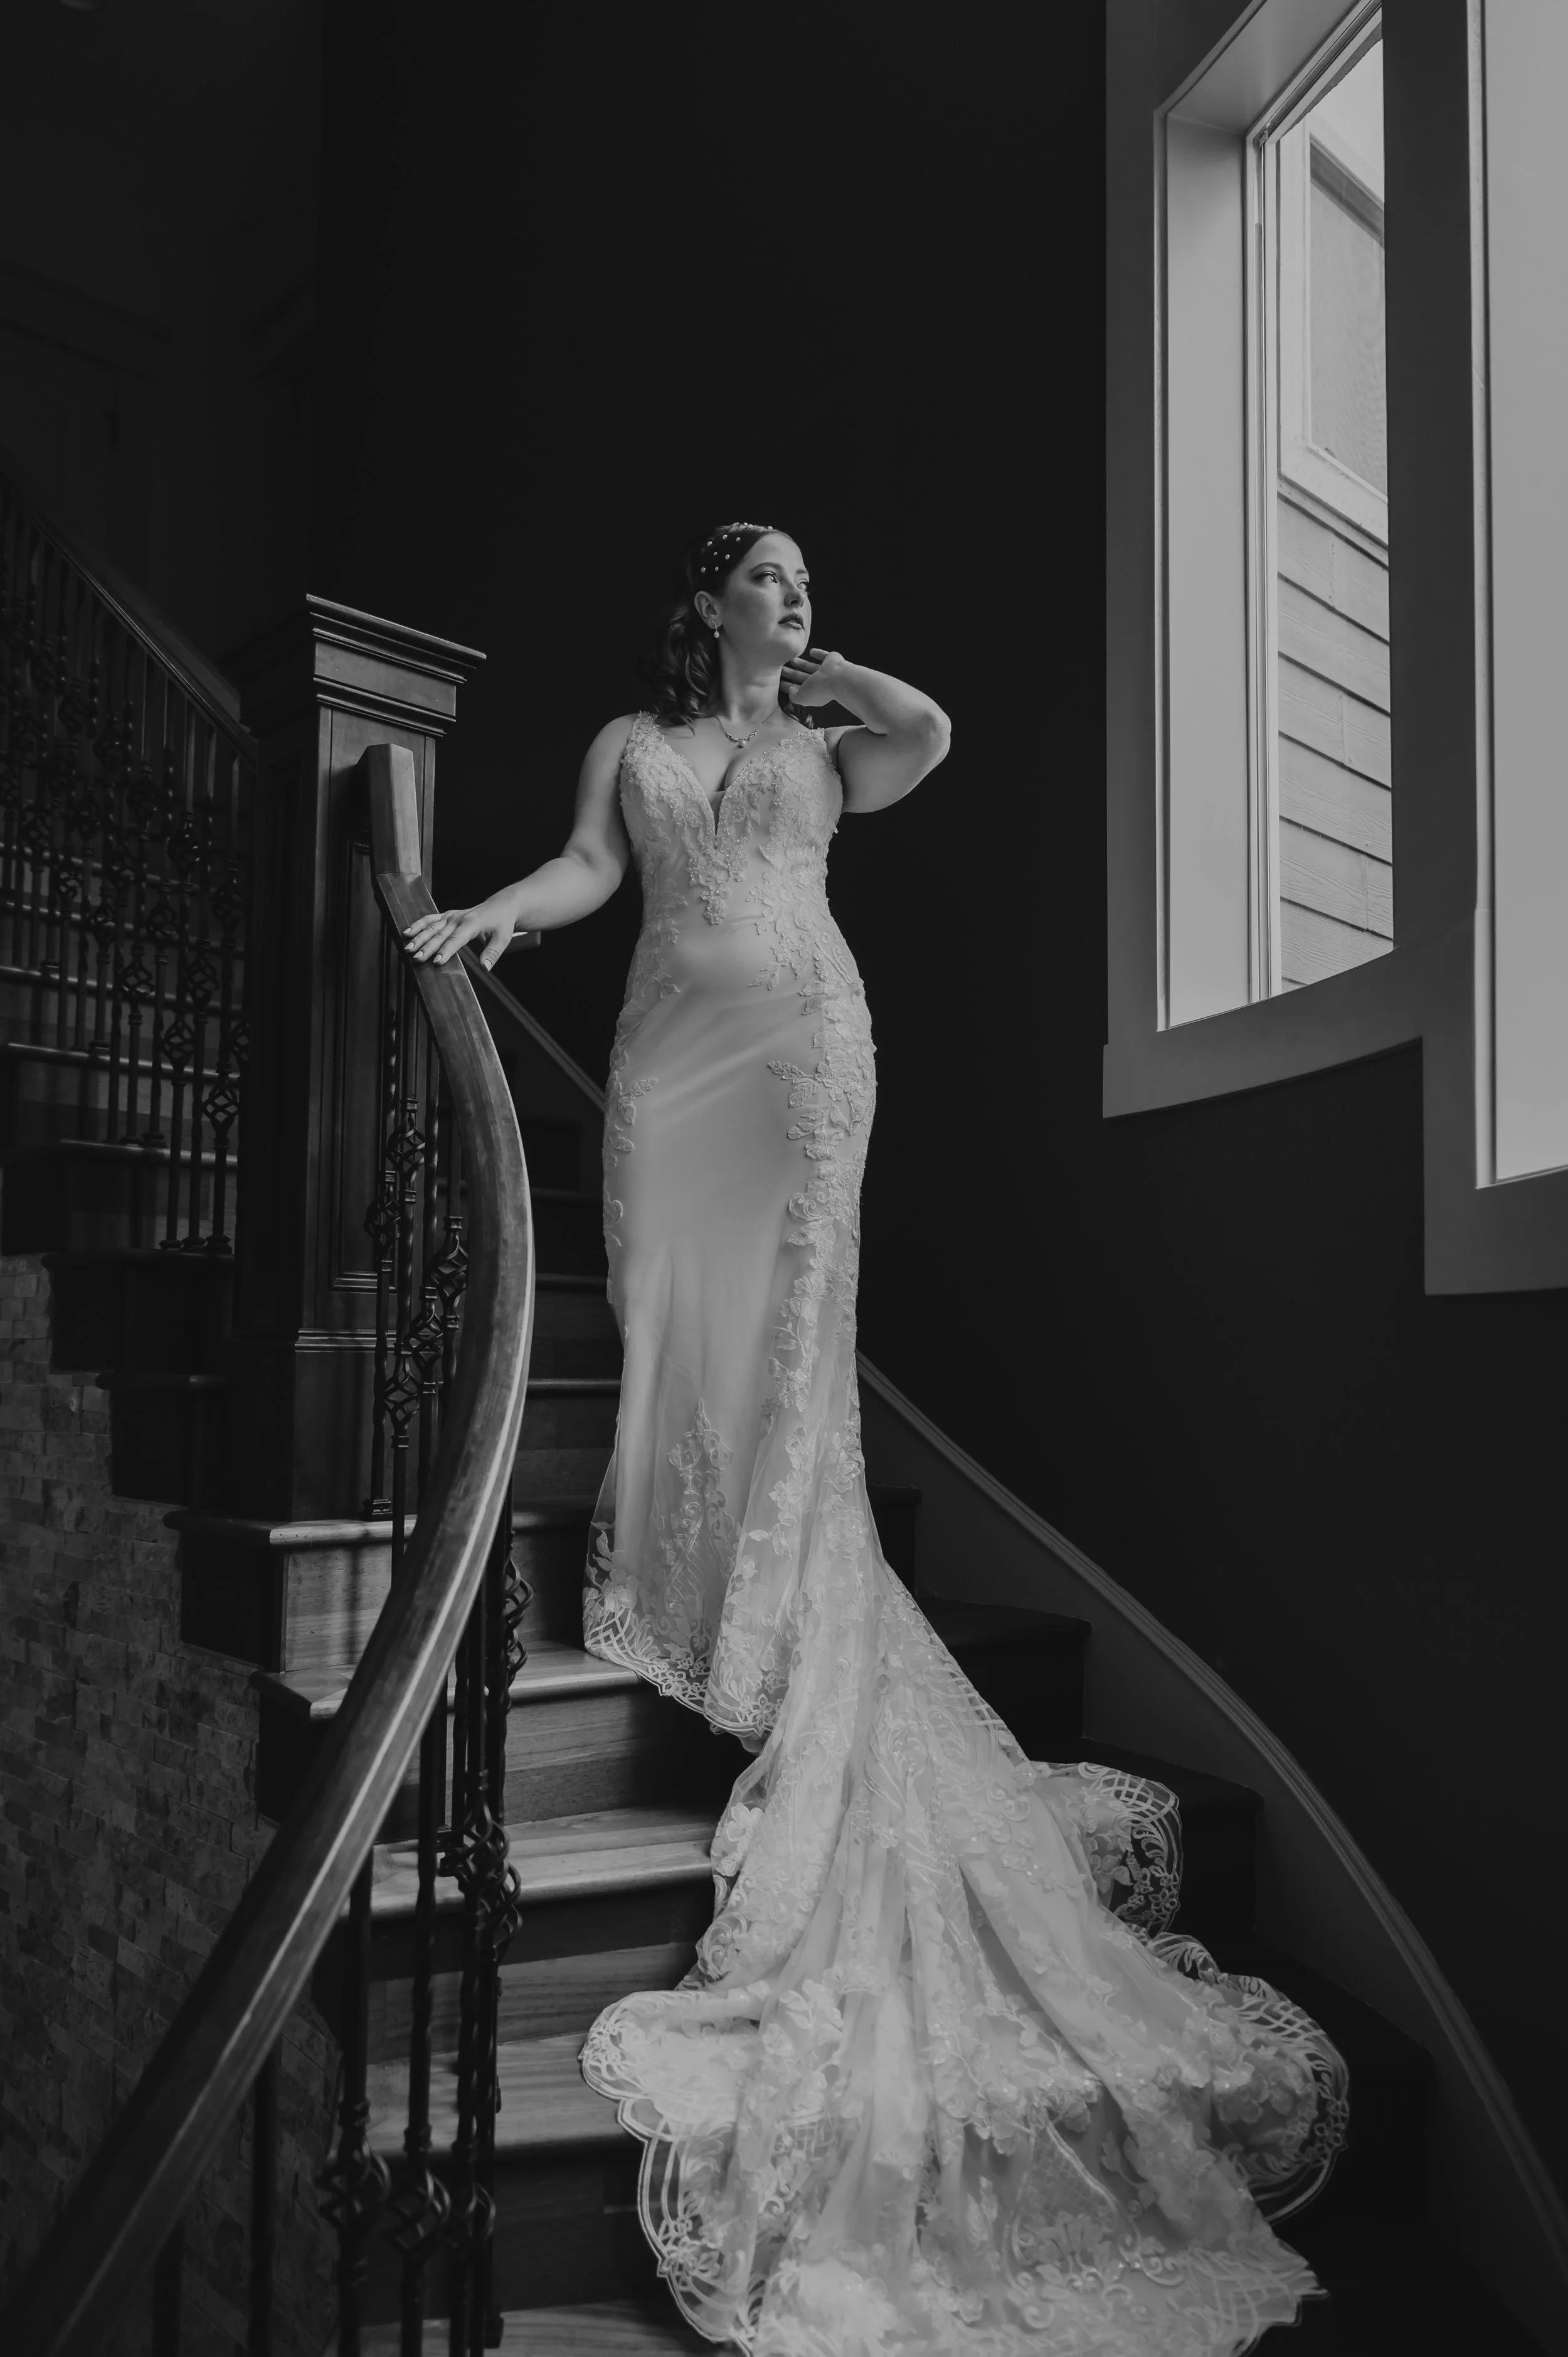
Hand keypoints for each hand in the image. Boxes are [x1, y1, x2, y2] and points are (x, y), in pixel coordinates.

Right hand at [404, 894, 519, 968]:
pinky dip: (418, 925)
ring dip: (418, 937)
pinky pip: (430, 919)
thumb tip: (485, 968)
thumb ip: (493, 953)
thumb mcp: (503, 939)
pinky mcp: (447, 915)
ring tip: (408, 948)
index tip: (436, 962)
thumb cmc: (501, 923)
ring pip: (431, 927)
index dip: (446, 951)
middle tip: (417, 958)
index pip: (456, 940)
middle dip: (427, 947)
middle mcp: (458, 919)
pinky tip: (407, 932)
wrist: (500, 906)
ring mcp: (451, 916)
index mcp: (471, 924)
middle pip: (440, 934)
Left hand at [781, 645, 848, 709]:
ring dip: (802, 664)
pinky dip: (818, 654)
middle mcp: (820, 683)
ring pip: (811, 667)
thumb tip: (791, 689)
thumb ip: (793, 695)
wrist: (838, 677)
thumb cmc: (820, 689)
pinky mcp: (832, 660)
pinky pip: (823, 656)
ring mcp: (827, 672)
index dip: (788, 686)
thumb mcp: (802, 697)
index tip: (779, 682)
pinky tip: (811, 651)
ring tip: (791, 660)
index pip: (798, 689)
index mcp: (813, 693)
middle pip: (803, 677)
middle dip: (792, 674)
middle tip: (781, 669)